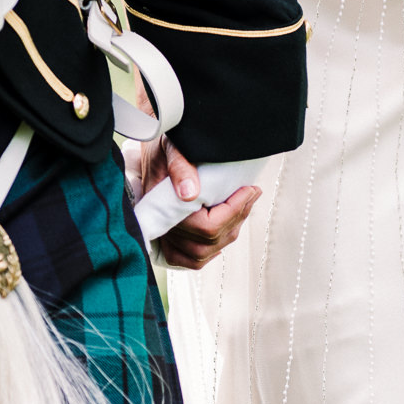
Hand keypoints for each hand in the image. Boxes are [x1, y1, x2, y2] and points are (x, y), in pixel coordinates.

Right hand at [136, 136, 259, 270]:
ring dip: (229, 232)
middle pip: (209, 242)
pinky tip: (223, 233)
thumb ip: (180, 166)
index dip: (234, 211)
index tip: (250, 189)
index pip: (206, 227)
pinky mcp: (169, 238)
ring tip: (243, 207)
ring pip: (203, 253)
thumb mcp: (172, 146)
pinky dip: (209, 252)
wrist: (151, 145)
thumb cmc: (163, 144)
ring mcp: (165, 235)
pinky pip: (189, 260)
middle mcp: (162, 226)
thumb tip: (191, 193)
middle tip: (252, 192)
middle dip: (237, 218)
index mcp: (161, 205)